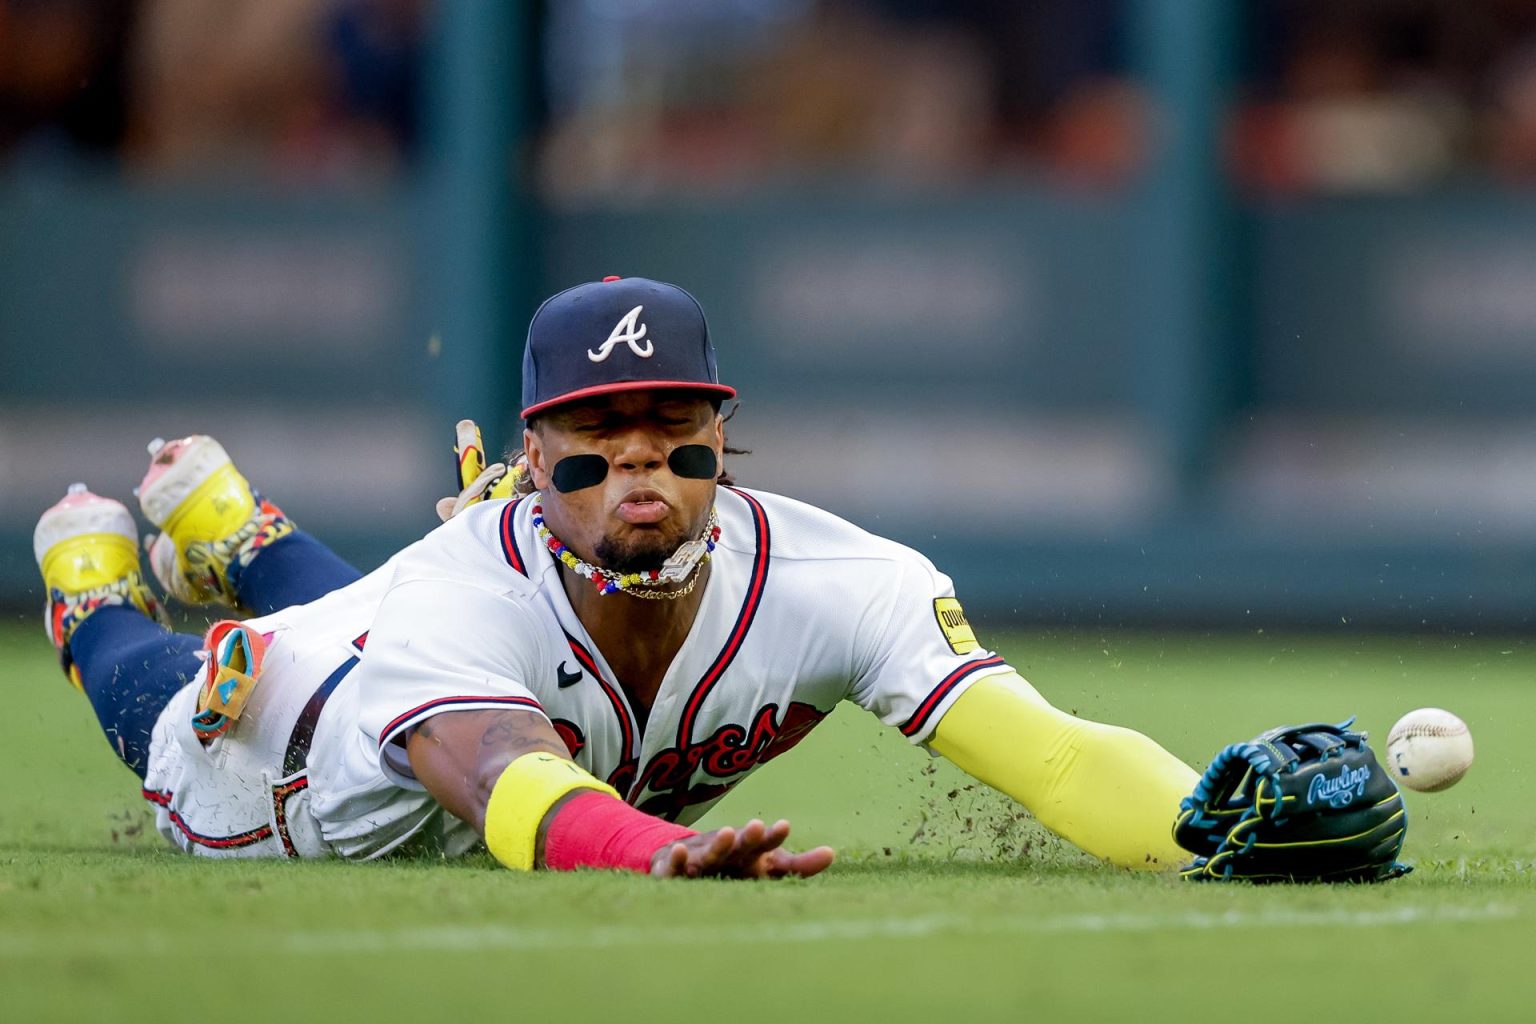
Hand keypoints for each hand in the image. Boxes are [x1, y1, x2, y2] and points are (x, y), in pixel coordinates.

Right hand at [649, 818, 834, 878]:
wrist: (685, 858)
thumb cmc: (736, 863)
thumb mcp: (769, 866)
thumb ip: (799, 865)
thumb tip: (832, 853)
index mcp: (751, 852)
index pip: (767, 843)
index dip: (774, 836)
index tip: (784, 825)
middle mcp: (728, 850)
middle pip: (740, 844)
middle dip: (749, 836)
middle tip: (758, 826)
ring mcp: (702, 857)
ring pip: (711, 852)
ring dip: (719, 844)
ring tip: (727, 833)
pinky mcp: (675, 869)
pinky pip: (675, 866)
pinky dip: (677, 860)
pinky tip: (680, 852)